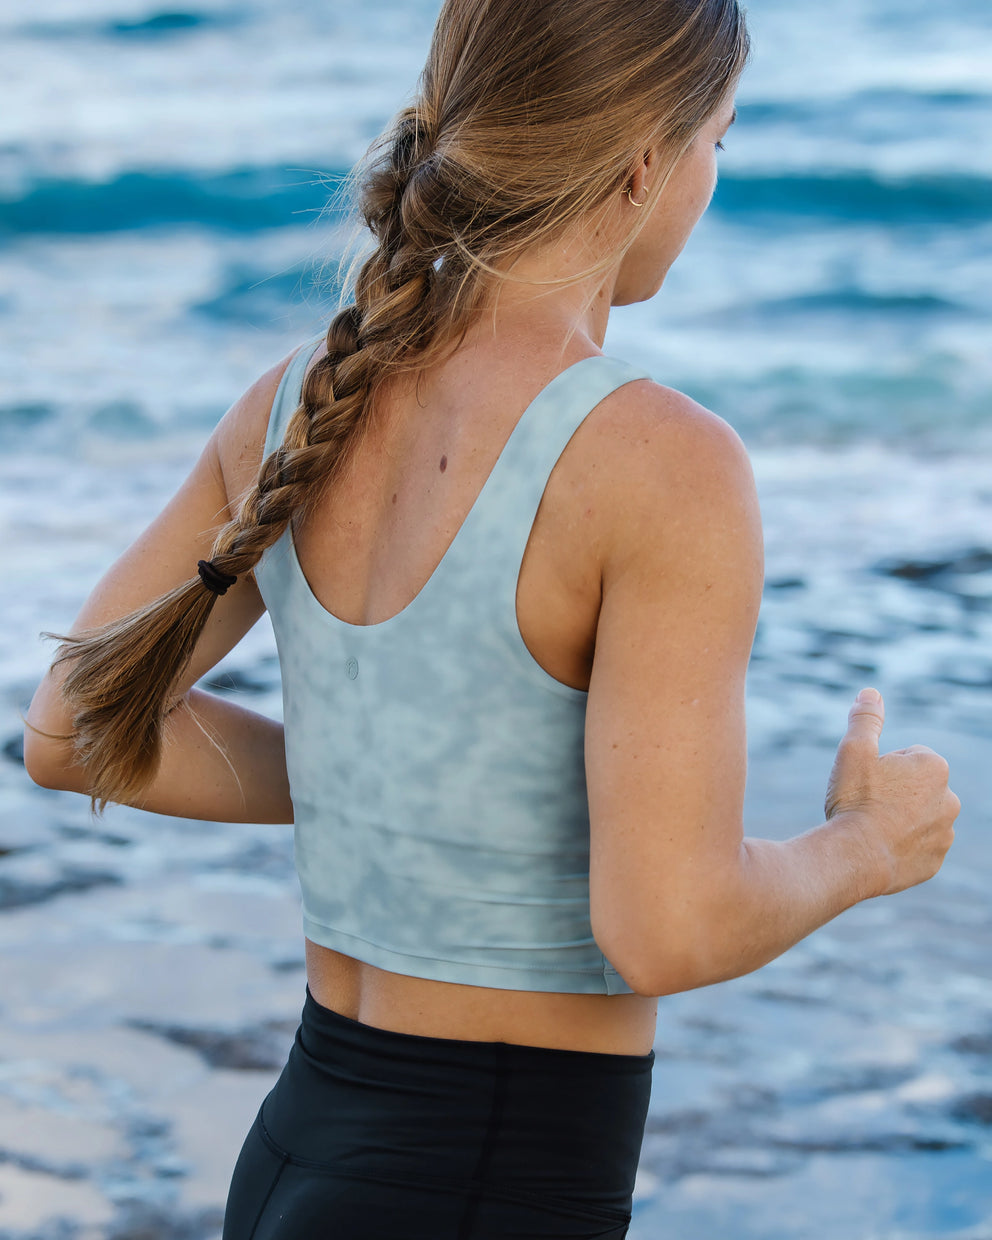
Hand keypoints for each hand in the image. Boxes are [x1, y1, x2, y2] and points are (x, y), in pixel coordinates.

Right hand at [824, 688, 959, 896]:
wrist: (855, 856)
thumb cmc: (855, 800)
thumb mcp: (853, 751)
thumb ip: (865, 719)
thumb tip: (871, 692)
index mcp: (933, 767)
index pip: (906, 757)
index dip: (880, 767)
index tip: (866, 782)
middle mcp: (949, 799)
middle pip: (914, 787)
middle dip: (894, 792)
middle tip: (865, 803)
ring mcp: (944, 833)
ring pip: (917, 817)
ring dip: (898, 818)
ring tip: (870, 827)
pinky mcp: (935, 860)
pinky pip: (917, 846)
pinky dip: (900, 845)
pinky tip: (878, 846)